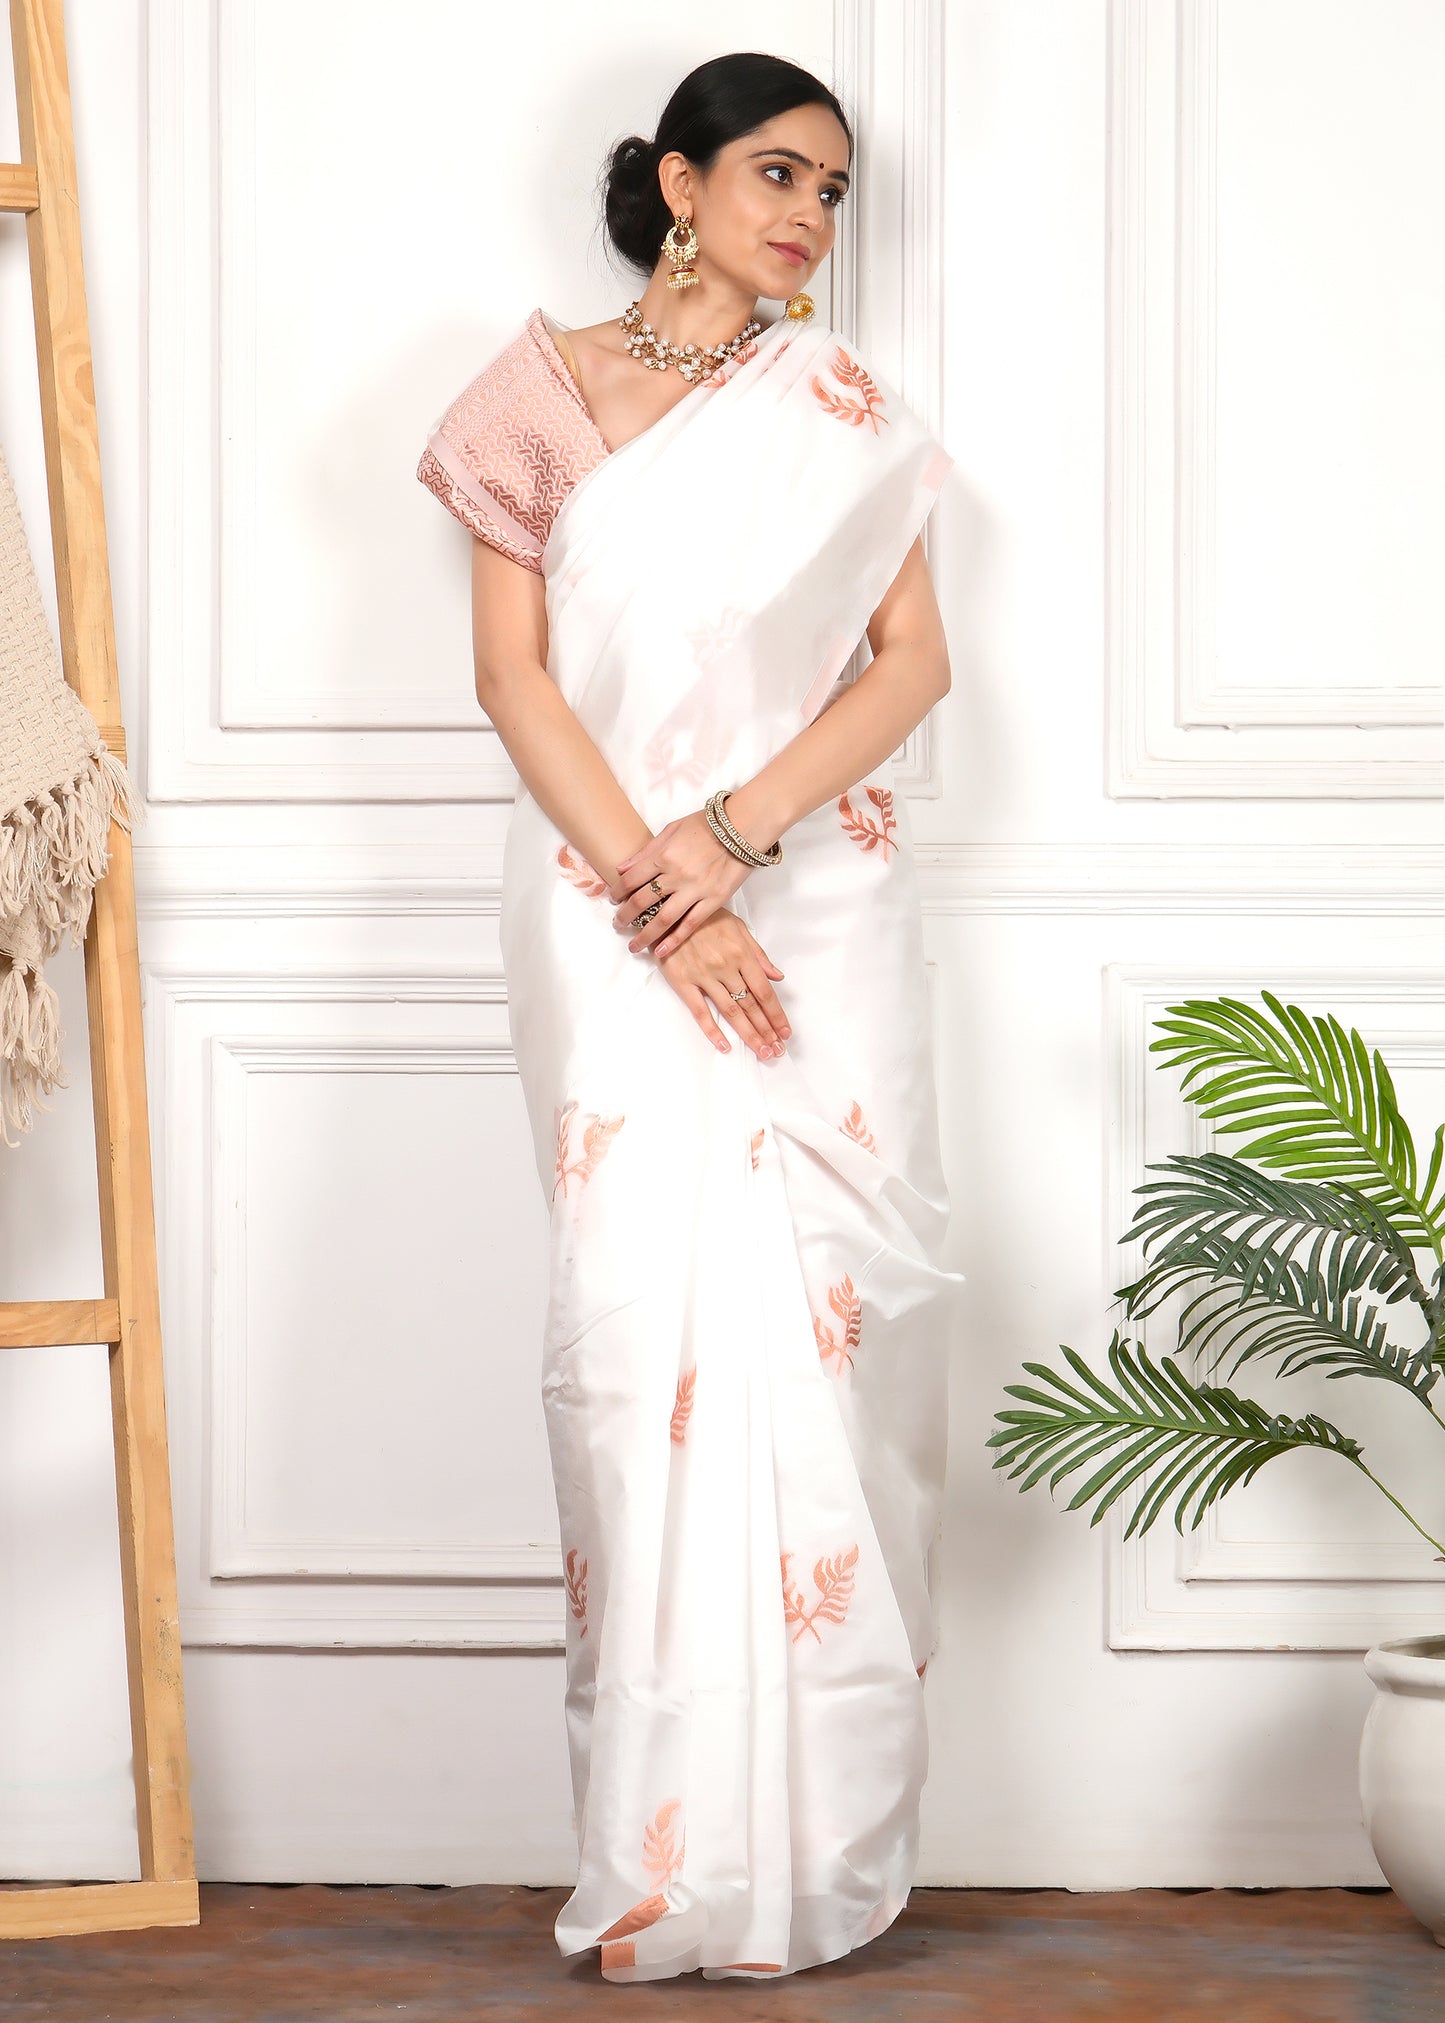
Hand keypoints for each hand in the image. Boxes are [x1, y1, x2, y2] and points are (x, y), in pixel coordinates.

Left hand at [609, 808, 755, 960]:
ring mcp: (695, 889)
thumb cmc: (708, 824)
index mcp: (663, 855)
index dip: (618, 892)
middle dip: (625, 916)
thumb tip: (622, 868)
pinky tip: (661, 950)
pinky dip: (674, 940)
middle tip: (618, 924)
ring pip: (662, 919)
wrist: (743, 826)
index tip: (614, 900)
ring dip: (644, 935)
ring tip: (634, 946)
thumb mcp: (672, 829)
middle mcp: (676, 874)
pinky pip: (690, 925)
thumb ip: (647, 850)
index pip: (631, 879)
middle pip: (641, 902)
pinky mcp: (714, 900)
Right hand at [655, 906, 791, 1060]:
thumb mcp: (737, 927)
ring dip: (749, 1034)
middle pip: (751, 1005)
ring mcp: (704, 976)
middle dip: (766, 1030)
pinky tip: (725, 1046)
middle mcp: (726, 967)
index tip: (785, 1031)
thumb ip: (758, 954)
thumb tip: (777, 976)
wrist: (667, 911)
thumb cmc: (704, 918)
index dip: (776, 1014)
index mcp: (741, 954)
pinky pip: (700, 1011)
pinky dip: (713, 1031)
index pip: (764, 991)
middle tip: (777, 1050)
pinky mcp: (683, 983)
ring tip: (761, 1051)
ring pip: (731, 1011)